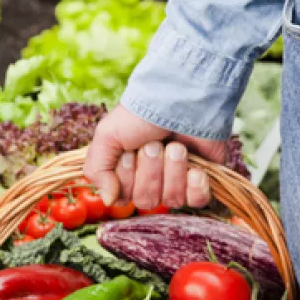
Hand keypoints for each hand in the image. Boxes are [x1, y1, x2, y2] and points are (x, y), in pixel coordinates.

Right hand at [83, 105, 226, 211]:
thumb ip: (97, 171)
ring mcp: (178, 182)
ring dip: (173, 169)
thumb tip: (108, 201)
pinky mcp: (203, 181)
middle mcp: (151, 182)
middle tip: (154, 144)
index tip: (129, 153)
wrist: (180, 98)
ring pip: (172, 199)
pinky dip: (196, 186)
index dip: (127, 178)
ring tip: (175, 145)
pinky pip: (197, 201)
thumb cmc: (140, 115)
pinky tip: (196, 169)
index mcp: (126, 175)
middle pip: (147, 201)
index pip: (122, 199)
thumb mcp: (106, 136)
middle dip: (151, 170)